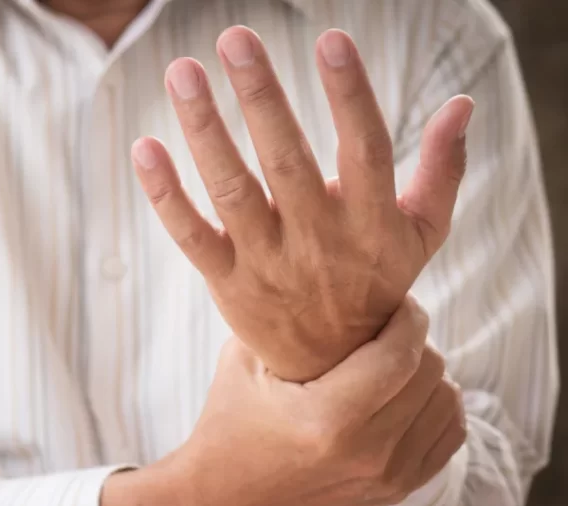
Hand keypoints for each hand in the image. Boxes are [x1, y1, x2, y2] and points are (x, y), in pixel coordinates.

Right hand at [99, 297, 465, 505]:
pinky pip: (450, 434)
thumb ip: (283, 318)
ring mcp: (386, 477)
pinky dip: (439, 405)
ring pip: (447, 401)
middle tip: (388, 326)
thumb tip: (323, 277)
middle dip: (415, 339)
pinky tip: (410, 391)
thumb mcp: (242, 362)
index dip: (408, 317)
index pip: (400, 355)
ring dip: (428, 371)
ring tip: (396, 358)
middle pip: (429, 373)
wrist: (224, 500)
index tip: (395, 300)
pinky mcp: (396, 491)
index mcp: (327, 419)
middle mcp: (366, 452)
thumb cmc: (228, 423)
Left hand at [131, 27, 474, 380]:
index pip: (366, 149)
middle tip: (235, 38)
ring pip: (231, 190)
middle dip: (260, 97)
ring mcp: (267, 262)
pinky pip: (190, 235)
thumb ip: (441, 170)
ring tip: (182, 72)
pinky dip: (165, 195)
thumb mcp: (421, 234)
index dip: (351, 95)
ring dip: (204, 130)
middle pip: (286, 161)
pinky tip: (144, 146)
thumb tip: (462, 104)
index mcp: (371, 222)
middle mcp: (318, 241)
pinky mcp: (227, 281)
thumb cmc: (376, 282)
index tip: (332, 39)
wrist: (334, 366)